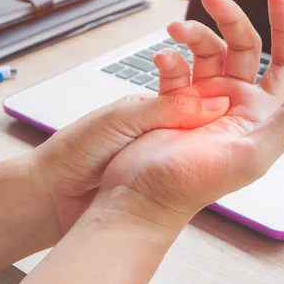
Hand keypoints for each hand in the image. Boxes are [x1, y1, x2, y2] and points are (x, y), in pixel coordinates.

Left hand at [29, 84, 230, 239]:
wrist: (50, 193)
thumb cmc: (76, 150)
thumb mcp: (124, 119)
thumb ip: (168, 108)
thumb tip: (214, 102)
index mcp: (148, 104)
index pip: (191, 89)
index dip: (211, 90)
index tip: (230, 98)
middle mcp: (157, 126)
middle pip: (198, 114)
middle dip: (214, 111)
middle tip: (232, 115)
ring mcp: (158, 151)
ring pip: (194, 141)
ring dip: (207, 138)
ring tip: (221, 140)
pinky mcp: (156, 175)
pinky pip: (184, 164)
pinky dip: (195, 161)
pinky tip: (205, 164)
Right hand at [96, 0, 283, 227]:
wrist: (142, 195)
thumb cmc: (197, 185)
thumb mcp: (252, 155)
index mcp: (260, 112)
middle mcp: (235, 100)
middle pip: (243, 45)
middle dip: (230, 17)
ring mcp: (203, 97)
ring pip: (207, 49)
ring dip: (193, 33)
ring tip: (175, 29)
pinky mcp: (174, 98)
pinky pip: (177, 66)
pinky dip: (170, 57)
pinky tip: (163, 59)